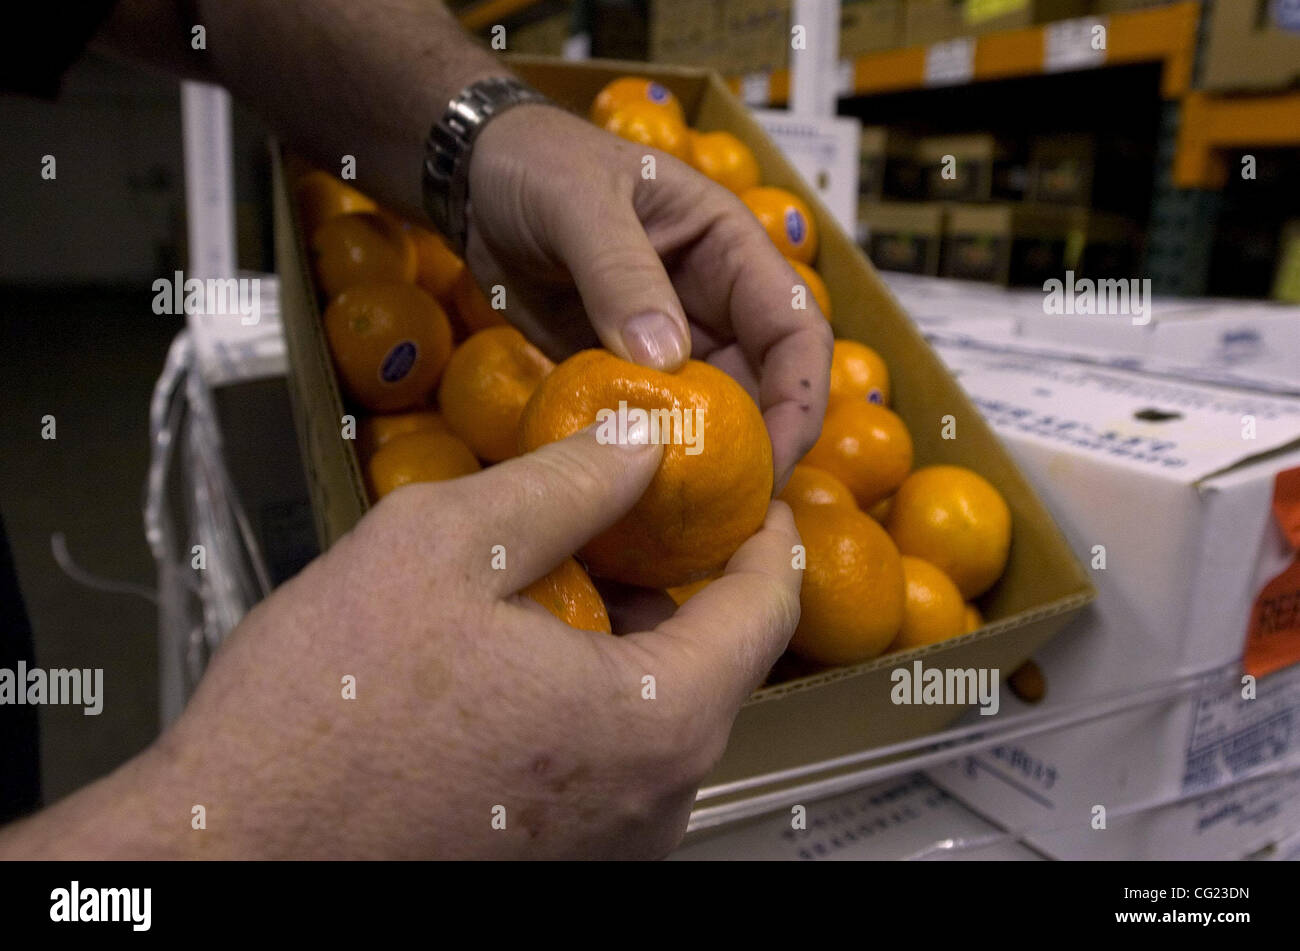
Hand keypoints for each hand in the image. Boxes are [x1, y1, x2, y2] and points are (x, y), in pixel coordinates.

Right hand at [7, 428, 799, 858]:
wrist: (234, 848)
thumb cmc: (322, 714)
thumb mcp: (440, 546)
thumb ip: (562, 485)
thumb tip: (637, 443)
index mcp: (654, 718)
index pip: (766, 608)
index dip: (764, 532)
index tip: (748, 491)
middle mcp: (657, 799)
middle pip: (716, 662)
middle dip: (684, 581)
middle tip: (635, 519)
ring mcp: (613, 844)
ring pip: (659, 713)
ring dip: (630, 640)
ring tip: (562, 581)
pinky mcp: (562, 865)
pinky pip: (612, 762)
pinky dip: (593, 697)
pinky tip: (520, 661)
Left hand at [466, 104, 832, 486]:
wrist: (475, 177)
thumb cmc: (538, 165)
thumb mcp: (579, 204)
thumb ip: (620, 274)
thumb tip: (668, 363)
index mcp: (730, 248)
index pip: (795, 327)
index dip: (800, 395)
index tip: (777, 456)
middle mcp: (714, 300)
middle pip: (765, 384)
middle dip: (760, 446)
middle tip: (734, 510)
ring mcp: (671, 337)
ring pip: (714, 410)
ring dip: (707, 459)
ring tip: (691, 516)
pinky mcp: (626, 368)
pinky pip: (655, 418)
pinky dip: (652, 455)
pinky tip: (637, 496)